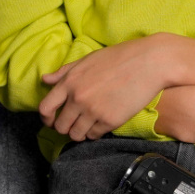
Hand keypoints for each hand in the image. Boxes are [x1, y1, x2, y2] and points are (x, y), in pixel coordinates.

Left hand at [40, 34, 194, 140]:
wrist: (149, 62)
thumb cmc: (119, 57)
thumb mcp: (88, 60)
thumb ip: (65, 72)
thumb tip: (45, 79)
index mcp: (70, 81)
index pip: (45, 108)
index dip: (46, 119)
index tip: (52, 121)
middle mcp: (78, 98)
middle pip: (60, 127)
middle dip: (64, 128)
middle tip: (72, 125)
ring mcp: (94, 111)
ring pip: (76, 135)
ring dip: (79, 133)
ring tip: (86, 126)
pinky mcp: (110, 121)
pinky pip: (94, 135)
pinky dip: (95, 133)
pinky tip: (100, 124)